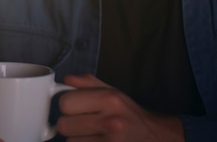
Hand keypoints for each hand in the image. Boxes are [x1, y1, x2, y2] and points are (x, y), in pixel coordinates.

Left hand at [57, 74, 184, 141]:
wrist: (152, 136)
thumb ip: (87, 83)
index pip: (66, 102)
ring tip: (90, 133)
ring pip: (70, 141)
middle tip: (80, 121)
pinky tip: (93, 141)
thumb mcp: (112, 90)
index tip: (72, 106)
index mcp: (109, 99)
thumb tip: (66, 80)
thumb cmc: (128, 112)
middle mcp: (110, 121)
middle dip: (68, 122)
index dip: (66, 104)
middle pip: (64, 125)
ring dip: (76, 138)